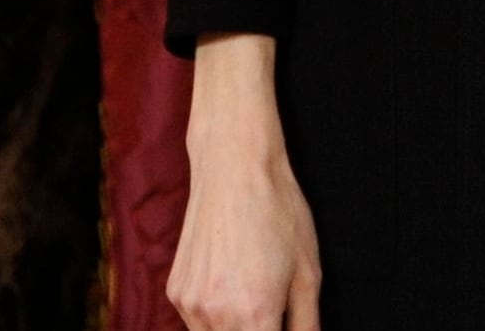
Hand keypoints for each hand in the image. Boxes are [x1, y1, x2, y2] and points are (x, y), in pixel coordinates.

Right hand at [169, 34, 323, 330]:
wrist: (234, 169)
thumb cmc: (278, 213)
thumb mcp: (308, 271)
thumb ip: (306, 321)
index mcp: (254, 315)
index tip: (282, 324)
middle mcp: (215, 316)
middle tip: (271, 313)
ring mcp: (189, 305)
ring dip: (234, 329)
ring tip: (253, 296)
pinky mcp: (175, 292)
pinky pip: (195, 321)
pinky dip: (214, 316)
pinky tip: (232, 286)